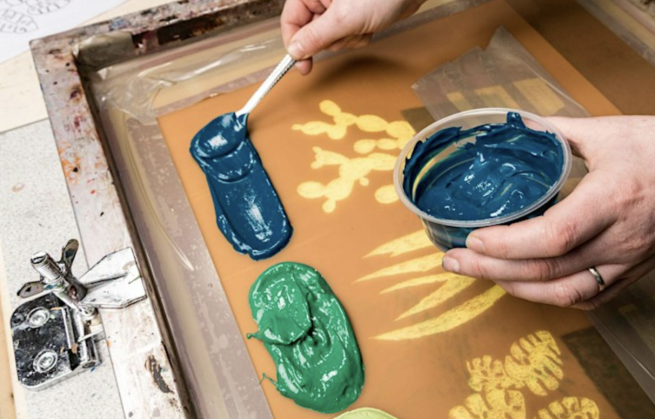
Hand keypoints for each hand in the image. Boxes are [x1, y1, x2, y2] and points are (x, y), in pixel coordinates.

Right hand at [281, 0, 423, 73]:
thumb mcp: (344, 18)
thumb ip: (316, 36)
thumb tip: (294, 51)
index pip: (291, 20)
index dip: (294, 43)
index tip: (301, 64)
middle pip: (311, 33)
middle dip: (332, 39)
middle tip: (347, 31)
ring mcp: (337, 7)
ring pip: (330, 38)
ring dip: (347, 39)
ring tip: (362, 26)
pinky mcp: (352, 15)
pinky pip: (346, 36)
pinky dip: (357, 37)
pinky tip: (368, 27)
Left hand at [441, 116, 654, 309]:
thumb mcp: (610, 132)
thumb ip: (556, 132)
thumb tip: (515, 128)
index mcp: (613, 199)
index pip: (554, 236)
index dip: (507, 245)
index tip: (472, 238)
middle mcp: (621, 239)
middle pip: (548, 270)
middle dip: (491, 270)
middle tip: (453, 262)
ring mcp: (629, 262)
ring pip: (565, 293)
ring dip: (514, 288)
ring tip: (478, 274)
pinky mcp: (633, 273)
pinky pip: (587, 297)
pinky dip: (548, 295)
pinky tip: (522, 283)